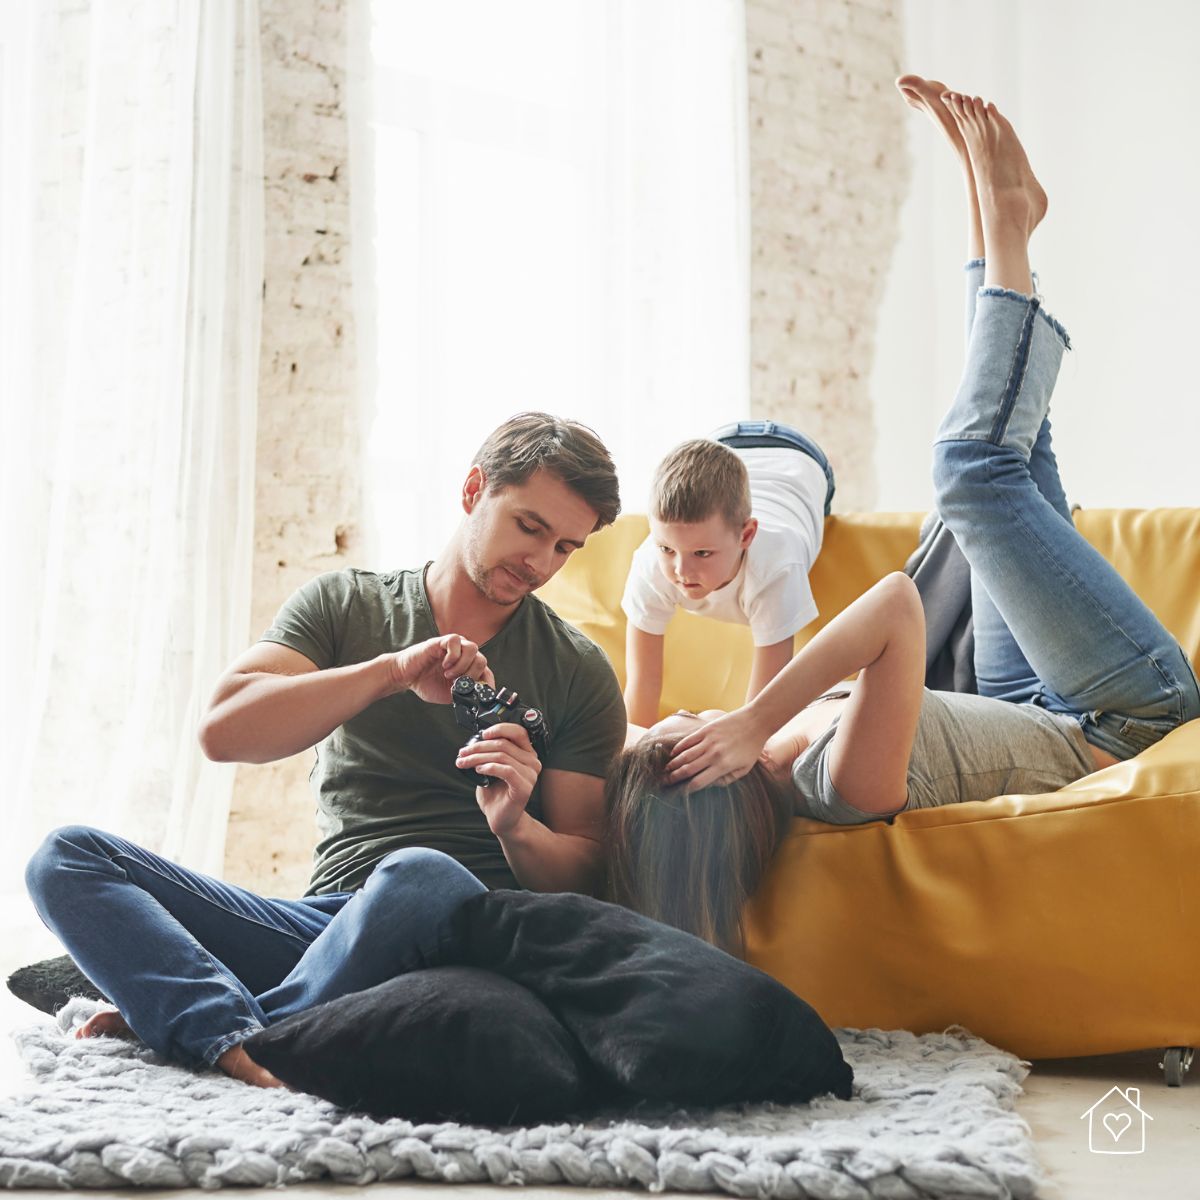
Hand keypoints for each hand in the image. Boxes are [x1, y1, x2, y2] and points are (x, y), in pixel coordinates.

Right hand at [389, 634, 492, 704]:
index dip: (486, 683)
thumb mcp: (450, 694)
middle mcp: (464, 655)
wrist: (406, 677)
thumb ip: (465, 693)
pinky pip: (456, 641)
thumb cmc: (426, 683)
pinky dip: (453, 656)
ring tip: (449, 674)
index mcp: (468, 668)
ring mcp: (455, 647)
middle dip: (471, 676)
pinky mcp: (442, 641)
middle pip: (482, 661)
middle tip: (456, 683)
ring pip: (473, 649)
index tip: (480, 695)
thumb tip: (480, 697)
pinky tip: (444, 665)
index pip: (487, 673)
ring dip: (462, 665)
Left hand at [456, 722, 541, 836]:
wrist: (500, 818)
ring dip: (478, 757)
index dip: (500, 729)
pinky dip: (489, 767)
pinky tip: (478, 770)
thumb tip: (476, 741)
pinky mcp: (524, 787)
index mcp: (527, 754)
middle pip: (504, 744)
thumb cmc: (496, 793)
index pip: (519, 732)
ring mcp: (530, 775)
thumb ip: (491, 753)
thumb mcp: (492, 767)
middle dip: (479, 747)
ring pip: (502, 756)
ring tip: (465, 762)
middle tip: (463, 753)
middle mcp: (532, 762)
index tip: (482, 734)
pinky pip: (506, 770)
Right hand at [664, 707, 767, 790]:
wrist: (756, 722)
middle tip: (666, 782)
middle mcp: (713, 754)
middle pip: (688, 769)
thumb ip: (727, 779)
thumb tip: (710, 784)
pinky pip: (688, 740)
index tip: (679, 793)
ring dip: (674, 764)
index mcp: (723, 766)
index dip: (687, 789)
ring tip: (666, 770)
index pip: (699, 782)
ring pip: (685, 755)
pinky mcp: (706, 729)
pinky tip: (673, 754)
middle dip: (675, 777)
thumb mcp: (744, 769)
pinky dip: (679, 748)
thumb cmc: (752, 747)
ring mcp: (708, 741)